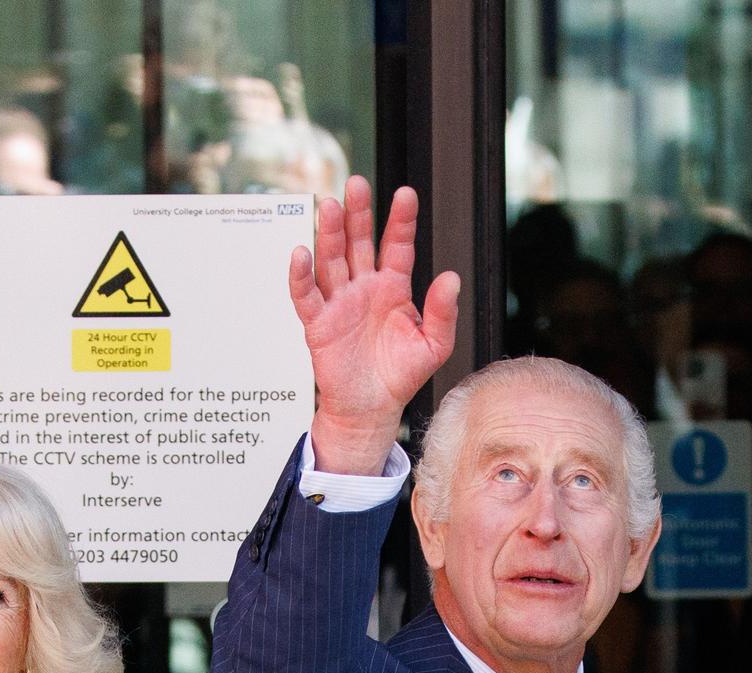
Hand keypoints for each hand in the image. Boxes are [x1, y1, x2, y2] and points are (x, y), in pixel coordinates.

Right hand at [290, 176, 458, 472]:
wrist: (371, 410)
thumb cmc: (401, 376)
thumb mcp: (434, 345)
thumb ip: (443, 312)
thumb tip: (450, 278)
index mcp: (394, 288)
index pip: (397, 245)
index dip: (400, 221)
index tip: (405, 194)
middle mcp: (365, 288)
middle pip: (359, 242)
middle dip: (358, 213)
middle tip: (356, 183)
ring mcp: (340, 303)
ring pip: (332, 260)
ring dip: (328, 233)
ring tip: (328, 205)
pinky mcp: (318, 323)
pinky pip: (306, 296)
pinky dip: (301, 276)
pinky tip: (301, 253)